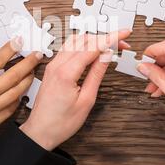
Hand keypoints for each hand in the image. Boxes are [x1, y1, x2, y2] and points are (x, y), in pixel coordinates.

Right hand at [0, 38, 41, 164]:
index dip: (9, 50)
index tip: (18, 42)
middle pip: (11, 77)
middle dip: (27, 63)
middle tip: (36, 55)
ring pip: (14, 95)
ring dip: (25, 82)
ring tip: (32, 73)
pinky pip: (6, 113)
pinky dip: (15, 102)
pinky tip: (18, 97)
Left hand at [20, 30, 131, 150]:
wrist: (40, 132)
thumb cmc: (61, 122)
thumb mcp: (86, 100)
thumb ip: (96, 74)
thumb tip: (107, 55)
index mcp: (66, 73)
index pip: (93, 46)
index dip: (111, 38)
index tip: (124, 33)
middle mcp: (57, 65)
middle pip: (84, 39)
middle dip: (105, 38)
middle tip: (122, 43)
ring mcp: (52, 65)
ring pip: (75, 40)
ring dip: (94, 39)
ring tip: (110, 46)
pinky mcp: (52, 68)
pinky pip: (68, 48)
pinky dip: (83, 45)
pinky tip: (93, 51)